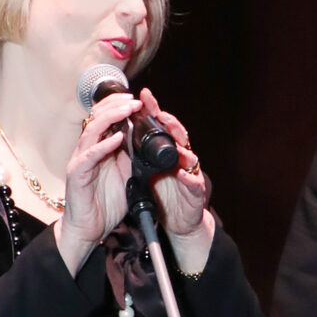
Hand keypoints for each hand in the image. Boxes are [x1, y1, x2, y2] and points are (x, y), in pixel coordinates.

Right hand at [54, 90, 136, 272]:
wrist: (89, 229)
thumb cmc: (104, 204)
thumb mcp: (126, 175)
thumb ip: (132, 157)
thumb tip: (145, 140)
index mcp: (98, 148)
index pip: (105, 118)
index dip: (118, 106)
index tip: (137, 101)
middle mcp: (87, 150)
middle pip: (97, 117)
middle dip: (116, 105)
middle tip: (134, 100)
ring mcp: (80, 160)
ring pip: (93, 130)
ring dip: (112, 118)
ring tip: (128, 110)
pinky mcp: (77, 173)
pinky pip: (90, 155)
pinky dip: (104, 145)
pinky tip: (118, 138)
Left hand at [142, 89, 214, 266]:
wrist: (178, 220)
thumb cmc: (164, 192)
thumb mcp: (146, 170)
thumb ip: (138, 152)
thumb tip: (120, 131)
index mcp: (166, 152)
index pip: (160, 127)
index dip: (154, 111)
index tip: (144, 96)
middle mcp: (181, 158)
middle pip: (177, 136)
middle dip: (170, 123)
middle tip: (160, 114)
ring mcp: (190, 173)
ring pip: (189, 155)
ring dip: (181, 146)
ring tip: (173, 139)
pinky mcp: (195, 191)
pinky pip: (194, 183)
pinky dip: (188, 177)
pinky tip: (182, 173)